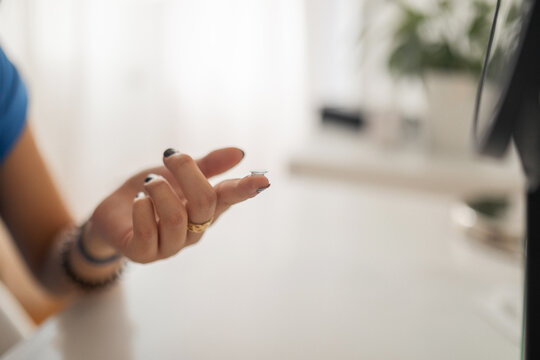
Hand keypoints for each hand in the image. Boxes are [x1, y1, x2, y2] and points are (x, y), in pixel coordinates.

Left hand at [82, 148, 269, 262]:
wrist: (111, 213)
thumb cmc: (149, 192)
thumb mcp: (176, 173)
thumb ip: (206, 165)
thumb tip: (240, 153)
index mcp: (205, 209)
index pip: (229, 197)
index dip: (245, 189)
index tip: (263, 179)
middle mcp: (193, 230)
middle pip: (204, 204)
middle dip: (188, 173)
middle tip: (170, 155)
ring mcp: (170, 245)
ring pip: (176, 218)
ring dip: (160, 191)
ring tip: (148, 182)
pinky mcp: (144, 253)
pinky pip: (148, 233)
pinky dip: (142, 209)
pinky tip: (137, 199)